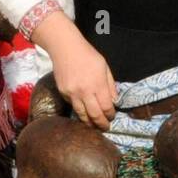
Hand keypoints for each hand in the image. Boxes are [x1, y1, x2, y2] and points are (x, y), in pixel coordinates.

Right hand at [34, 11, 115, 128]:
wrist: (65, 48)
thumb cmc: (88, 55)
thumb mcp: (105, 67)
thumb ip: (110, 86)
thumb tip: (114, 102)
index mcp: (98, 84)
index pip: (106, 107)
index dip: (110, 115)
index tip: (112, 117)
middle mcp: (85, 91)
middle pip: (95, 115)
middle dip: (101, 124)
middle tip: (105, 128)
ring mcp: (72, 94)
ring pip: (82, 115)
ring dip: (89, 123)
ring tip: (94, 126)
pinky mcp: (63, 93)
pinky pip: (73, 106)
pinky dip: (80, 111)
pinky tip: (84, 112)